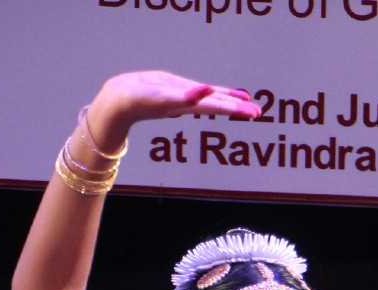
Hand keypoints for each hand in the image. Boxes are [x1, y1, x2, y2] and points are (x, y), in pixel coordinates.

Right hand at [91, 69, 261, 146]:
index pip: (218, 106)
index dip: (236, 108)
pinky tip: (217, 90)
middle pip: (219, 104)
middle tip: (259, 111)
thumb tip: (208, 92)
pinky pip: (198, 91)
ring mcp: (183, 97)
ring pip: (211, 98)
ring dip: (229, 100)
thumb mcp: (163, 95)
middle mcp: (189, 103)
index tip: (254, 112)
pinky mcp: (175, 89)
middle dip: (239, 108)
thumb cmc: (138, 100)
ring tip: (246, 101)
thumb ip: (187, 95)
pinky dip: (211, 91)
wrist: (119, 100)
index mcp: (189, 104)